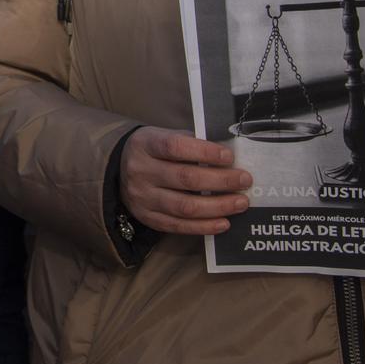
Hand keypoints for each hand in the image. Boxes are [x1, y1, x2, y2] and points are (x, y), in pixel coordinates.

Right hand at [118, 127, 252, 235]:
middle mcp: (141, 171)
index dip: (204, 152)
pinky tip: (224, 222)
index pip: (175, 147)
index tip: (229, 156)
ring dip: (218, 206)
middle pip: (185, 178)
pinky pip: (179, 226)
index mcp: (145, 144)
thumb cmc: (154, 151)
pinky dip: (205, 226)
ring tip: (241, 203)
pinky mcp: (148, 218)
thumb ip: (192, 143)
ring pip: (185, 206)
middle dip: (221, 181)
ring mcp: (143, 198)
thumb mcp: (165, 137)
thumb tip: (230, 157)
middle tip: (245, 180)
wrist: (120, 170)